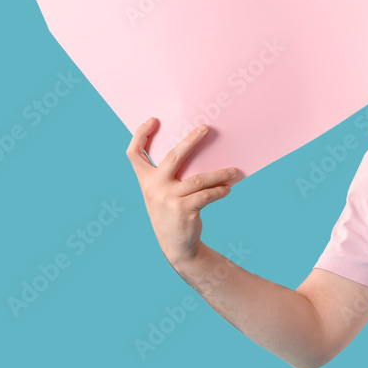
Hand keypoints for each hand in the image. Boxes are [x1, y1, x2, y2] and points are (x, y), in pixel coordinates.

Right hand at [125, 118, 240, 264]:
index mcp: (145, 181)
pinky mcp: (183, 209)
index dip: (140, 135)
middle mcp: (153, 188)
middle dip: (191, 140)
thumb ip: (169, 177)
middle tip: (205, 128)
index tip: (152, 120)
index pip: (134, 155)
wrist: (177, 247)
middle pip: (173, 156)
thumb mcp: (162, 195)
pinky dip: (220, 191)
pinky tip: (227, 189)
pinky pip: (207, 194)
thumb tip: (197, 153)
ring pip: (199, 179)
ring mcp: (167, 198)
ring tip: (234, 172)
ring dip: (220, 174)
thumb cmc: (172, 214)